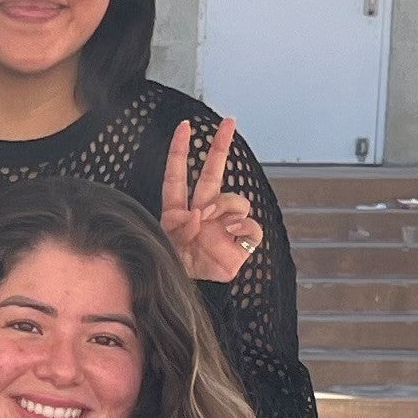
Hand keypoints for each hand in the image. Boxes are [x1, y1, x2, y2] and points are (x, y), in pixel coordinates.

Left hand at [157, 117, 261, 283]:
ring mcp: (223, 225)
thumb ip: (177, 228)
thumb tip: (199, 214)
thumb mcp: (165, 246)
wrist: (186, 295)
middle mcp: (203, 212)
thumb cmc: (174, 267)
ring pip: (235, 200)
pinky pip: (252, 226)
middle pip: (213, 174)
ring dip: (224, 205)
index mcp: (177, 210)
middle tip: (229, 123)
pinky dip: (243, 226)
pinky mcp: (241, 242)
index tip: (184, 127)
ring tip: (211, 221)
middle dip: (220, 146)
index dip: (180, 150)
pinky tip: (231, 233)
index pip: (177, 175)